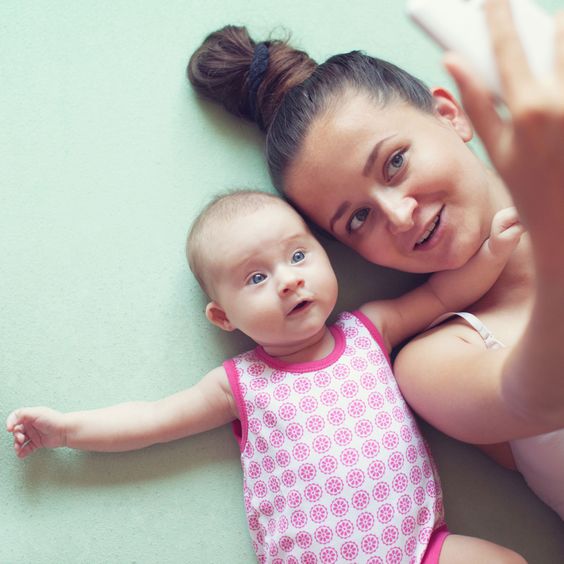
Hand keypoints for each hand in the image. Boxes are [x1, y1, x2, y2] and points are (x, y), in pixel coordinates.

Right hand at [6, 407, 66, 458]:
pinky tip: (21, 454)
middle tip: (21, 438)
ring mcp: (34, 434)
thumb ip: (22, 414)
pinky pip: (26, 448)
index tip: (10, 429)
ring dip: (17, 445)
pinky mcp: (37, 443)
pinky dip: (22, 452)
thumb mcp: (36, 413)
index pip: (15, 417)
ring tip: (19, 448)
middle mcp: (31, 425)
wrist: (65, 430)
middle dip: (16, 435)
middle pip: (16, 431)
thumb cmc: (53, 420)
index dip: (11, 422)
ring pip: (20, 440)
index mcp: (30, 416)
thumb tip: (12, 421)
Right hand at [444, 0, 563, 267]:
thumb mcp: (496, 149)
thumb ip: (474, 102)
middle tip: (539, 28)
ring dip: (563, 44)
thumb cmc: (530, 190)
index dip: (497, 13)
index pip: (507, 45)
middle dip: (548, 24)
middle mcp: (563, 101)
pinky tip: (557, 98)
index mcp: (527, 109)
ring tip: (552, 54)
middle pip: (558, 33)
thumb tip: (450, 60)